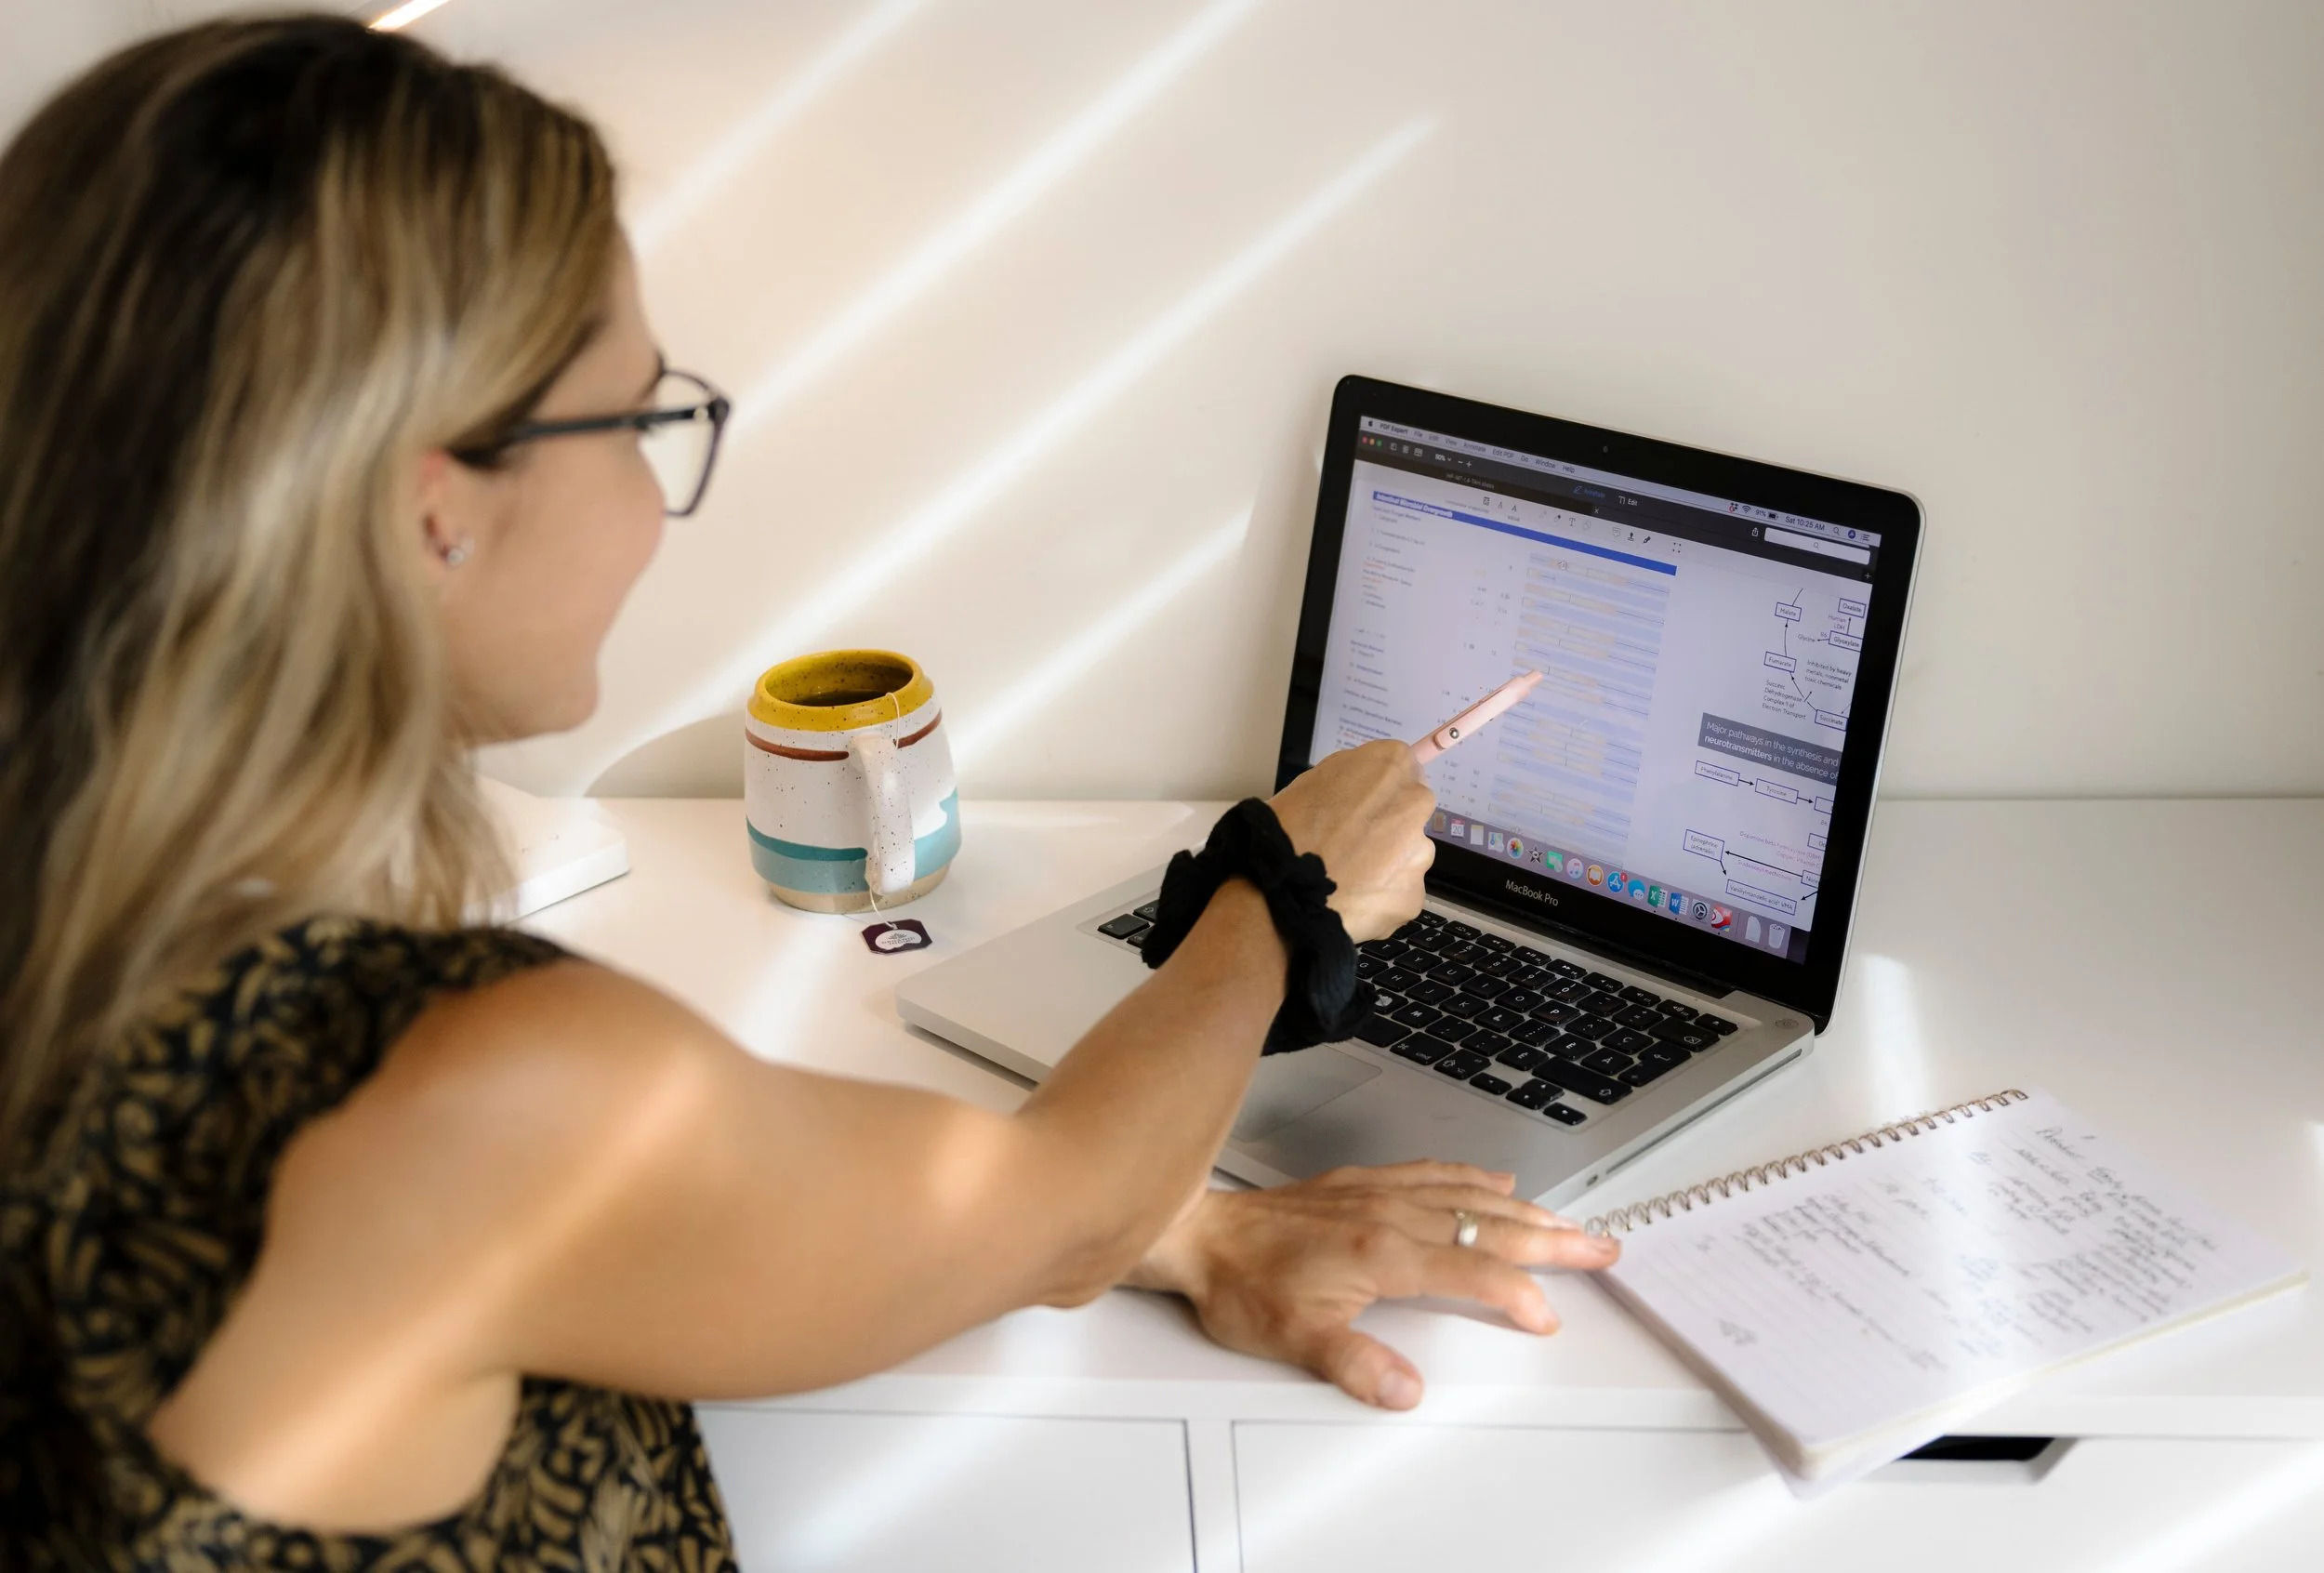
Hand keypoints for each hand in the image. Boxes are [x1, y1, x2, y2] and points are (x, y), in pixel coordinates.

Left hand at [1126, 1162, 1619, 1408]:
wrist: (1199, 1232)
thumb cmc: (1241, 1282)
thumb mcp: (1294, 1338)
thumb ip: (1354, 1364)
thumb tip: (1403, 1389)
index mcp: (1383, 1252)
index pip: (1472, 1271)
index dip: (1518, 1294)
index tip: (1546, 1316)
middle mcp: (1390, 1214)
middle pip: (1489, 1226)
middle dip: (1552, 1240)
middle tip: (1601, 1248)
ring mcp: (1379, 1193)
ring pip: (1470, 1196)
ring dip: (1527, 1210)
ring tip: (1569, 1221)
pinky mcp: (1362, 1183)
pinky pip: (1434, 1172)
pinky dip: (1473, 1177)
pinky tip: (1494, 1181)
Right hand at [1268, 740, 1434, 941]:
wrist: (1279, 889)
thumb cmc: (1286, 830)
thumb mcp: (1314, 780)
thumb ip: (1353, 777)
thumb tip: (1368, 785)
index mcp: (1391, 767)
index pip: (1404, 769)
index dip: (1381, 790)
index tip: (1366, 805)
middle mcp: (1414, 805)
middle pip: (1412, 812)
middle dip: (1390, 826)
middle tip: (1352, 844)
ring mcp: (1418, 854)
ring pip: (1409, 857)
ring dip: (1386, 865)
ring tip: (1346, 877)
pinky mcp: (1411, 895)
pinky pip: (1400, 894)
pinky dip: (1381, 898)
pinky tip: (1351, 899)